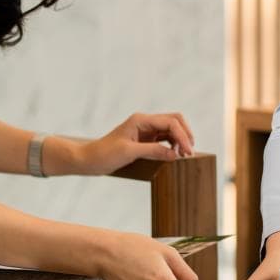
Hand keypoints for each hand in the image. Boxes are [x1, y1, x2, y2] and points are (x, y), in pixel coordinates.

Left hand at [76, 112, 194, 175]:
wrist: (89, 159)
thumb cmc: (105, 154)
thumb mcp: (129, 153)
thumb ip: (153, 151)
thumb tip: (175, 154)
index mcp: (141, 120)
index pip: (170, 122)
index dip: (182, 136)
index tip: (187, 152)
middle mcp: (145, 122)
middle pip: (174, 121)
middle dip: (185, 134)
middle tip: (189, 152)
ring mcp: (146, 130)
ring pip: (171, 129)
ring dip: (180, 139)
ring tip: (184, 155)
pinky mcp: (145, 139)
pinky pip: (164, 138)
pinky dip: (173, 144)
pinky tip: (174, 154)